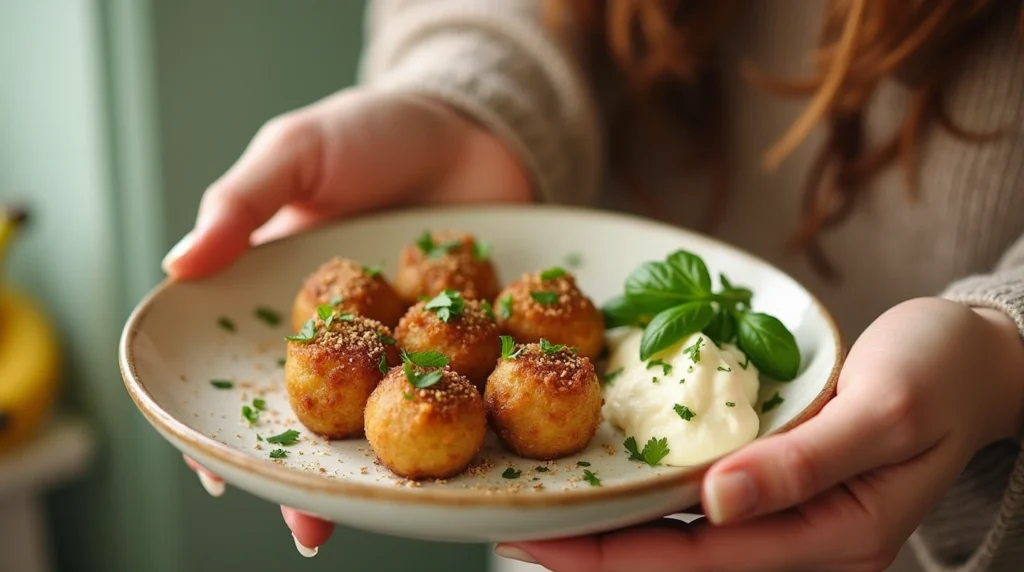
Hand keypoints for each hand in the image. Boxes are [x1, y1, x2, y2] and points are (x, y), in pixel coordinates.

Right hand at [168, 86, 530, 554]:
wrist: (473, 120)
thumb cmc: (373, 130)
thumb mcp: (297, 152)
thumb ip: (242, 204)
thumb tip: (177, 266)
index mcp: (291, 301)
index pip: (245, 375)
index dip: (225, 426)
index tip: (217, 473)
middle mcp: (350, 336)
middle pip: (321, 417)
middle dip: (312, 475)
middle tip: (307, 529)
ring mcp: (413, 345)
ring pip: (391, 420)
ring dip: (387, 469)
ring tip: (384, 512)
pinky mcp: (474, 340)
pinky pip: (463, 389)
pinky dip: (462, 423)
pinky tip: (465, 460)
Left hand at [496, 298, 1023, 570]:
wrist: (977, 360)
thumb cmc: (940, 376)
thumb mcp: (883, 412)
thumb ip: (802, 464)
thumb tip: (716, 505)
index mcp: (835, 538)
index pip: (700, 563)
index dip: (613, 556)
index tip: (541, 539)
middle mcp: (806, 544)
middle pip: (681, 562)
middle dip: (597, 553)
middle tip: (516, 529)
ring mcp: (794, 522)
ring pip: (685, 542)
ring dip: (615, 531)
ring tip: (545, 513)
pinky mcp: (784, 493)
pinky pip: (704, 508)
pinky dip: (650, 500)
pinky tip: (609, 484)